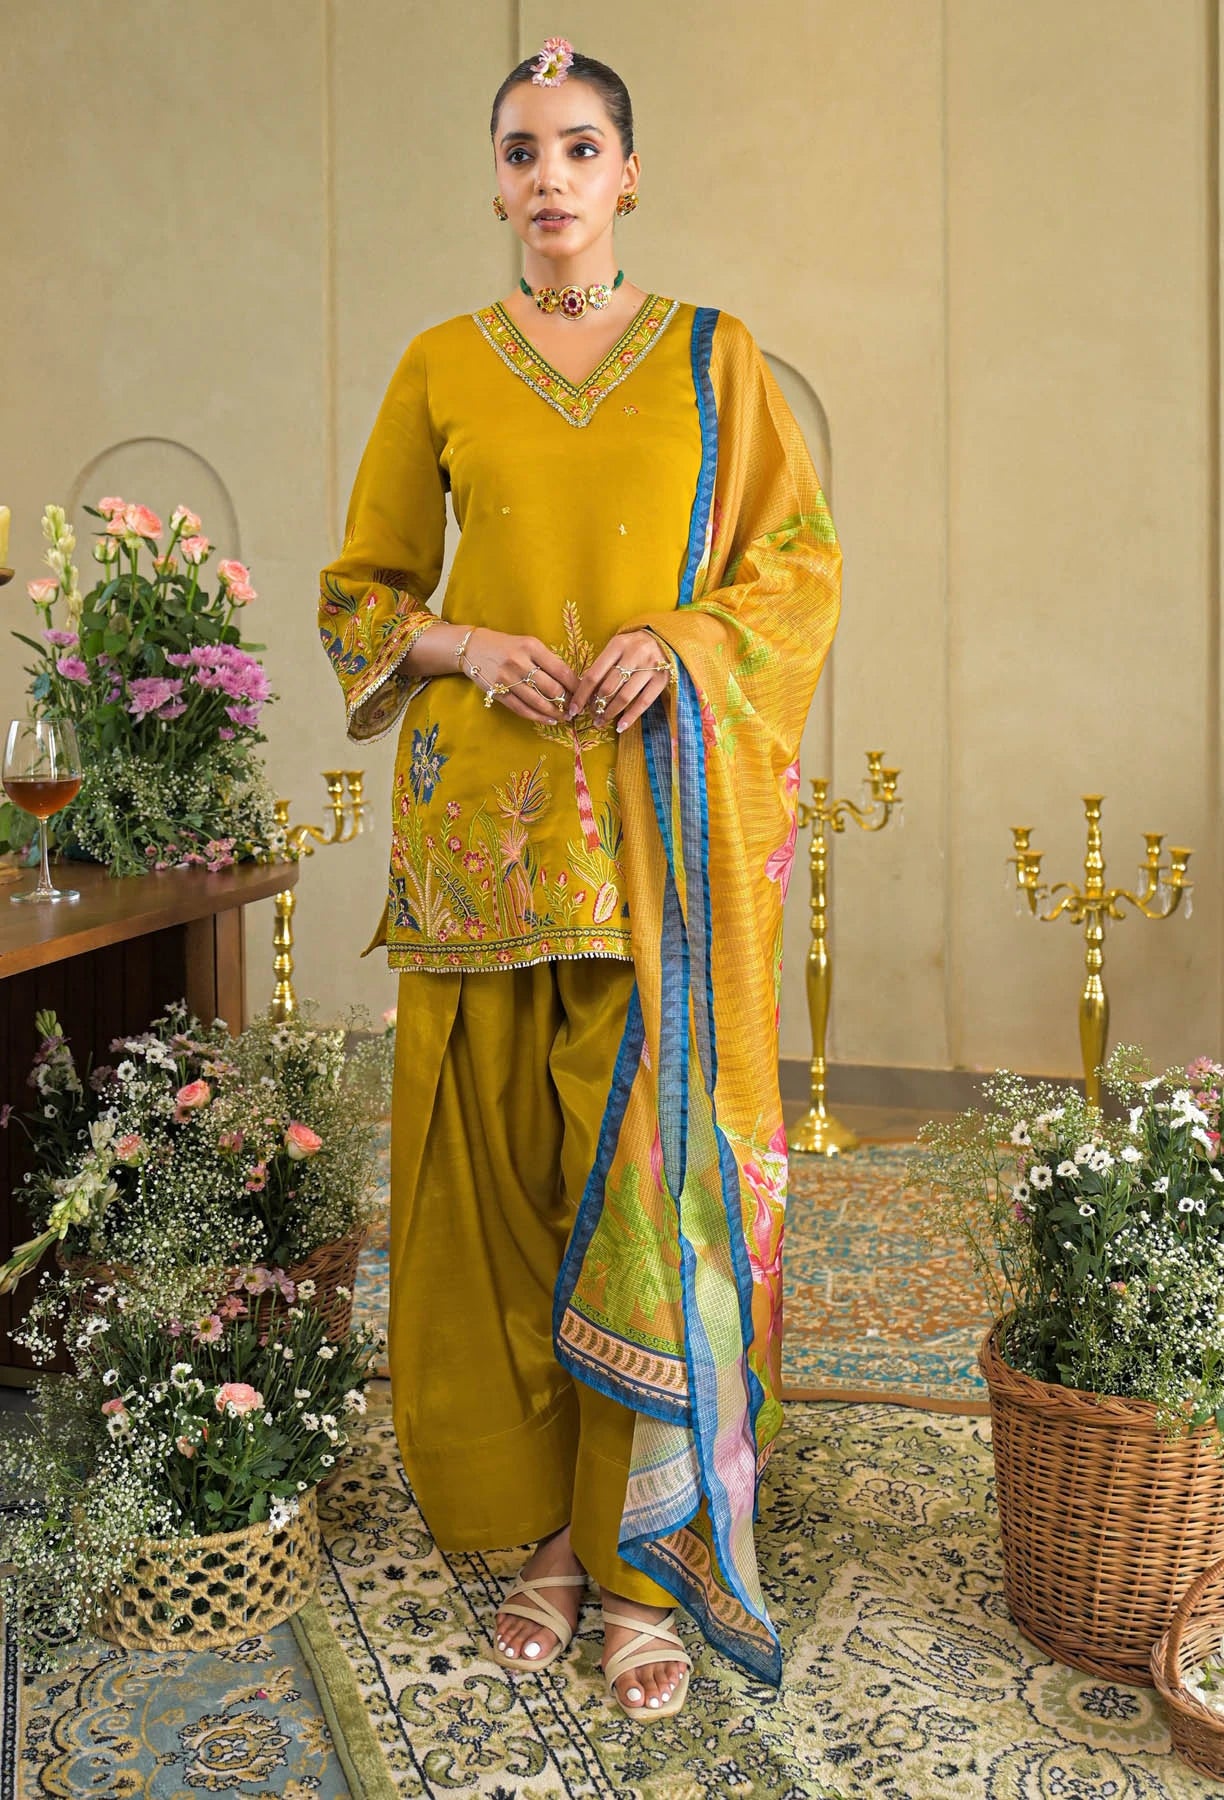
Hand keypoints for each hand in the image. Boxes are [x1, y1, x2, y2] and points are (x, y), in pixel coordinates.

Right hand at [459, 628, 576, 721]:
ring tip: (565, 717)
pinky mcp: (498, 692)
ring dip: (555, 713)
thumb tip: (571, 682)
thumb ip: (547, 660)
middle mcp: (520, 662)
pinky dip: (538, 717)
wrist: (473, 648)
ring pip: (538, 702)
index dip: (576, 685)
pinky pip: (522, 709)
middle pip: (552, 688)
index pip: (561, 670)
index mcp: (531, 647)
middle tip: (575, 708)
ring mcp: (507, 679)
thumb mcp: (528, 644)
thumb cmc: (506, 645)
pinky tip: (549, 720)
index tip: (584, 694)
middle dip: (567, 701)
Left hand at [567, 631, 671, 732]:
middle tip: (591, 716)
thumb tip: (585, 694)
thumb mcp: (616, 648)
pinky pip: (643, 702)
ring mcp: (650, 667)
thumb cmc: (633, 646)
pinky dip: (630, 717)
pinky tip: (620, 727)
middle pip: (608, 687)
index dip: (581, 695)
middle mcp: (634, 654)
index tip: (573, 709)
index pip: (594, 674)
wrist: (665, 639)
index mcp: (617, 645)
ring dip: (610, 713)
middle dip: (596, 706)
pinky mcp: (661, 679)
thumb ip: (602, 666)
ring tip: (601, 722)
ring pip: (625, 696)